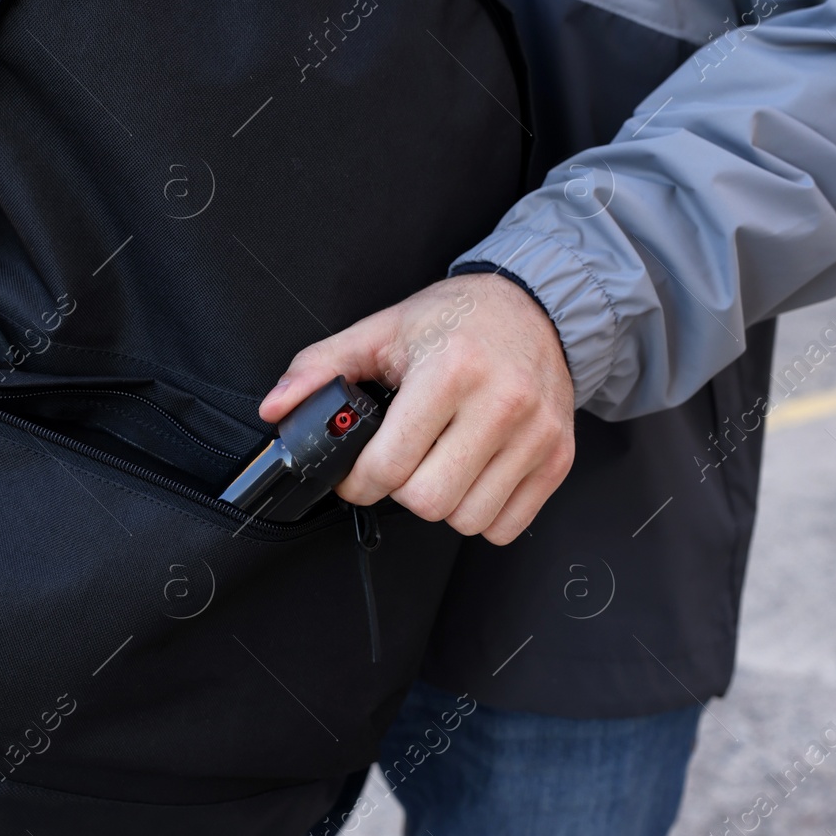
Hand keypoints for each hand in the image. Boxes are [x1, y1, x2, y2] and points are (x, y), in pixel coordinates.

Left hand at [259, 273, 575, 543]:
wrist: (534, 308)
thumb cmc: (457, 321)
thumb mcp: (383, 332)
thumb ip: (321, 367)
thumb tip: (276, 408)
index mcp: (452, 370)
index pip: (390, 465)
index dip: (358, 481)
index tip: (356, 473)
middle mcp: (502, 404)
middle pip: (430, 501)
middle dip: (401, 492)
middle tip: (401, 465)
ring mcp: (537, 435)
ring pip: (470, 520)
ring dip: (443, 505)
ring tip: (440, 465)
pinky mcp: (559, 458)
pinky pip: (508, 526)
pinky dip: (483, 514)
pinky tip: (473, 477)